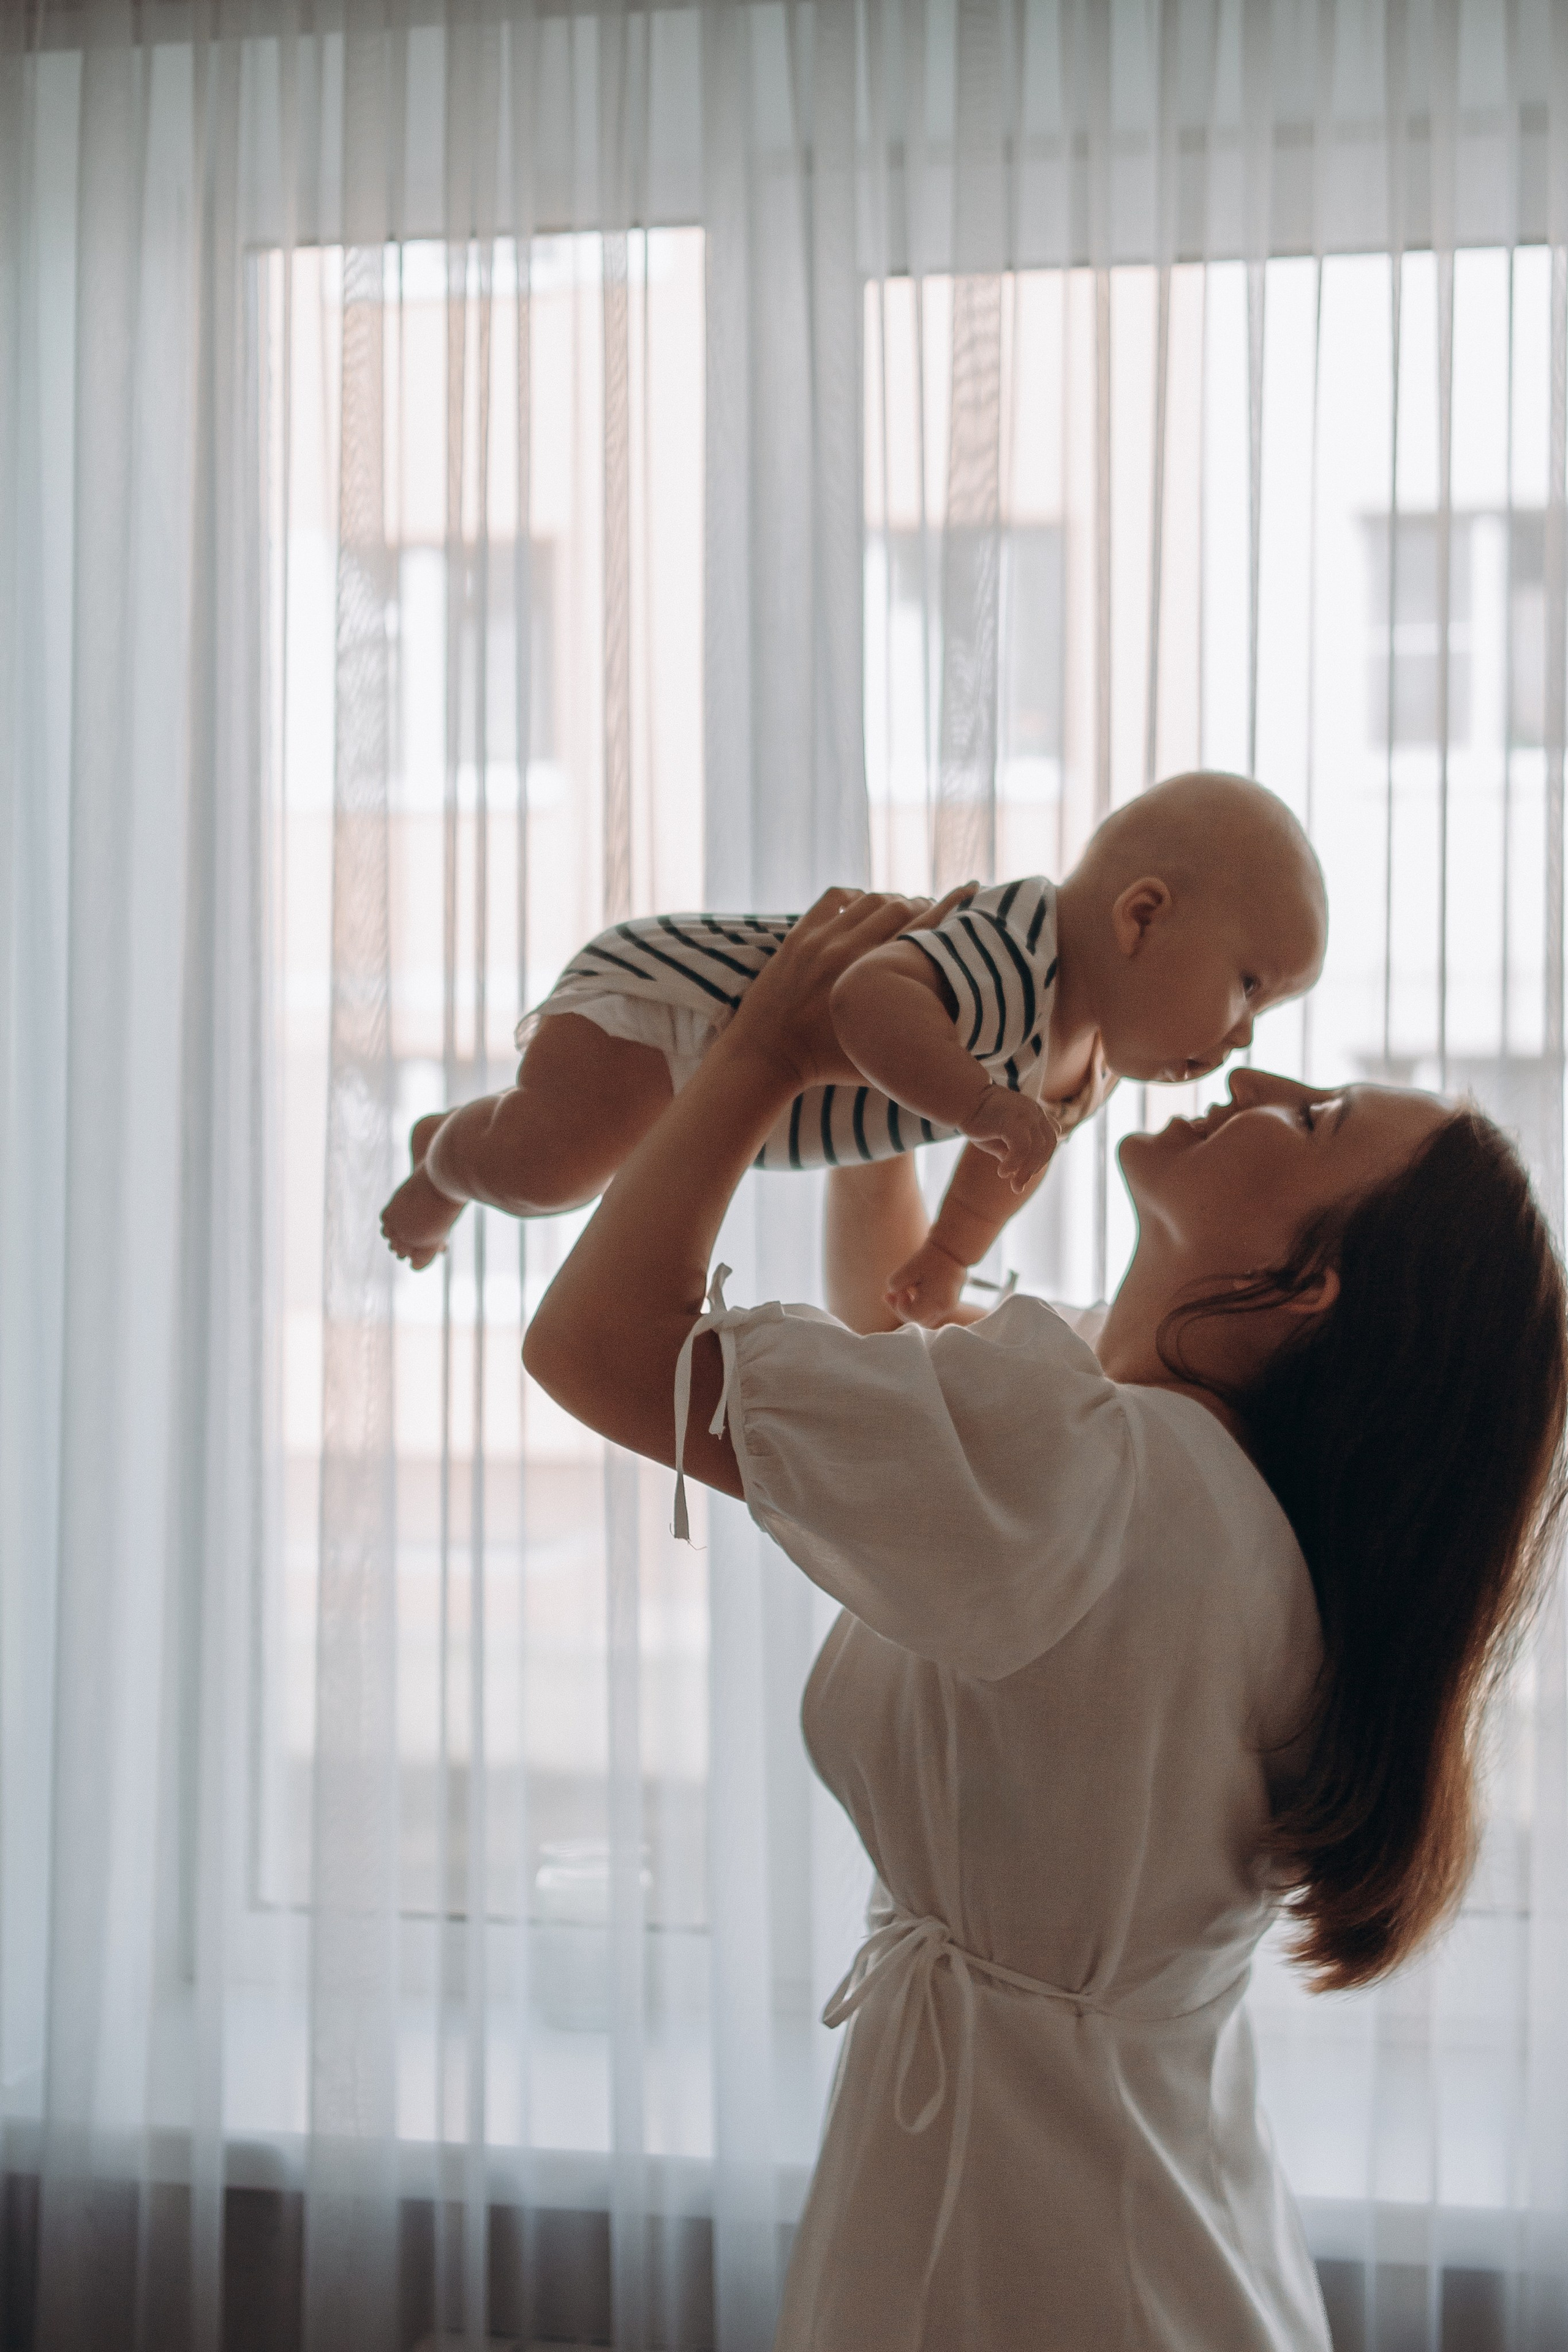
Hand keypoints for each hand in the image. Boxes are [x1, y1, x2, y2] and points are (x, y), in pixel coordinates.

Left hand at [722, 881, 976, 1092]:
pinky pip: (835, 897)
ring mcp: (822, 939)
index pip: (925, 929)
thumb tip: (962, 1022)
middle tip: (932, 911)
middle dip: (922, 905)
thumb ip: (918, 1033)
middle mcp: (850, 950)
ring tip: (903, 907)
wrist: (767, 1055)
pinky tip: (864, 903)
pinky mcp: (799, 935)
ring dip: (891, 899)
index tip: (970, 891)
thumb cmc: (827, 1064)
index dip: (953, 905)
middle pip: (901, 907)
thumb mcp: (882, 1053)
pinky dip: (855, 896)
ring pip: (870, 900)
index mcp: (876, 977)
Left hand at [885, 1235, 970, 1328]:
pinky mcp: (949, 1301)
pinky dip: (921, 1303)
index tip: (900, 1289)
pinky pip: (932, 1309)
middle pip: (918, 1320)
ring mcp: (949, 1306)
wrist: (953, 1248)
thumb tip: (895, 1294)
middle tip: (889, 1295)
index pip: (911, 1315)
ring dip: (911, 1307)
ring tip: (899, 1293)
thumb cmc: (930, 1257)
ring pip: (925, 1316)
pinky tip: (911, 1289)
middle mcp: (944, 1308)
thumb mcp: (907, 1269)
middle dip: (901, 1309)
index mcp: (935, 1303)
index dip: (899, 1305)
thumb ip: (895, 1285)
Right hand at [959, 1083, 1060, 1191]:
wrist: (962, 1100)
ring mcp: (1026, 1114)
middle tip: (1019, 1185)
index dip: (1043, 1156)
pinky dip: (1014, 1163)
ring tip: (1014, 1185)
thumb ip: (1013, 1152)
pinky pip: (1021, 1146)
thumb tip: (1019, 1173)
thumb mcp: (1000, 1139)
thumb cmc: (979, 1119)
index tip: (1028, 1171)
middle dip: (1035, 1167)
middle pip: (1048, 1144)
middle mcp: (1034, 1112)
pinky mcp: (1013, 1119)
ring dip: (1026, 1170)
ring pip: (1037, 1148)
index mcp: (1035, 1114)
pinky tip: (1002, 1172)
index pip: (1050, 1138)